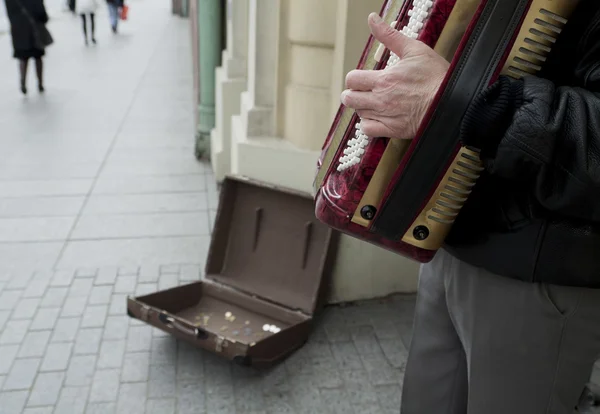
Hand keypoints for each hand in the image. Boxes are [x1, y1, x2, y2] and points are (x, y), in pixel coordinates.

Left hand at [341, 12, 449, 139]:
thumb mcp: (414, 49)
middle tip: (363, 91)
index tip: (362, 78)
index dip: (354, 78)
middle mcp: (380, 99)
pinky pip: (368, 130)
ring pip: (358, 114)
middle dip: (353, 93)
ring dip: (362, 108)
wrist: (452, 102)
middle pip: (349, 98)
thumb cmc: (436, 76)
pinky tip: (377, 117)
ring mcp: (385, 116)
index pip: (352, 80)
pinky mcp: (392, 130)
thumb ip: (389, 35)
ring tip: (374, 103)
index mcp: (383, 79)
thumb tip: (372, 19)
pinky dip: (369, 124)